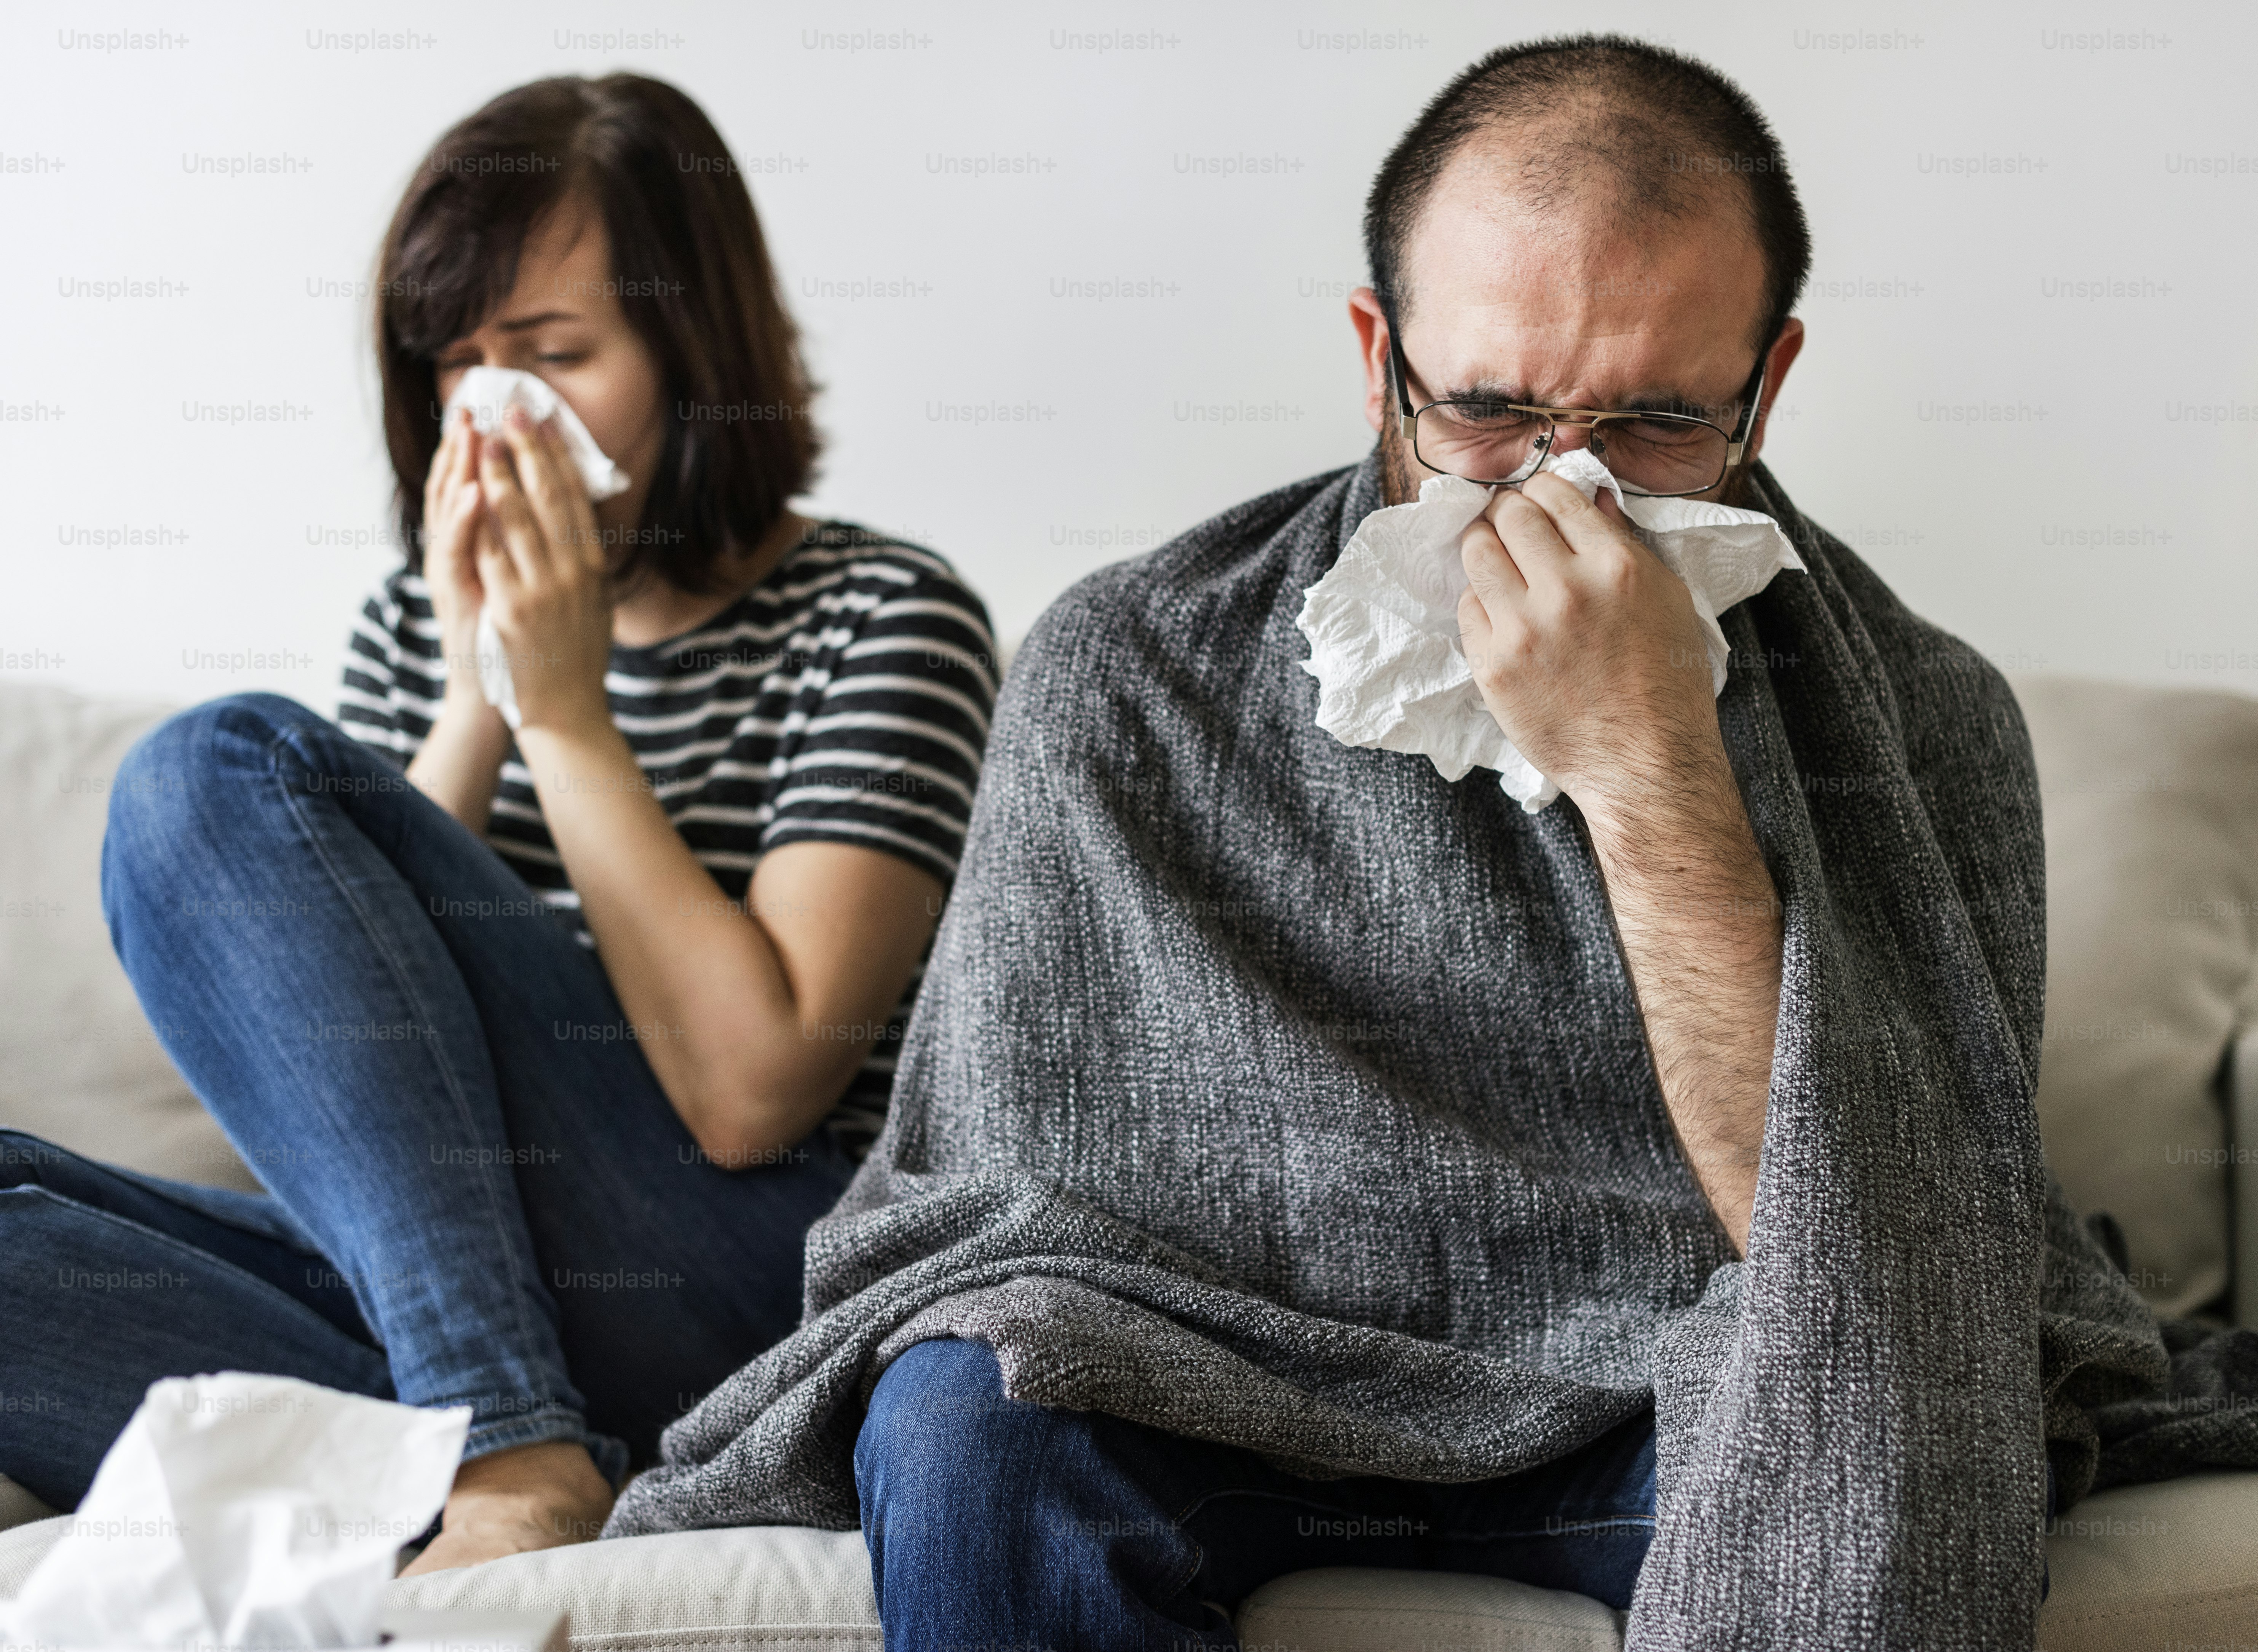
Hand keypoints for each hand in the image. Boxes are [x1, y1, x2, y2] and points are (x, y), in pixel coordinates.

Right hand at [420, 409, 491, 703]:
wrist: (503, 698)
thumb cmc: (515, 642)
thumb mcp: (517, 583)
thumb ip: (518, 545)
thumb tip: (541, 505)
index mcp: (473, 549)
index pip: (473, 487)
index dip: (478, 450)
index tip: (489, 412)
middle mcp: (456, 557)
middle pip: (457, 490)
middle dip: (464, 447)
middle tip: (470, 406)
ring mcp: (452, 575)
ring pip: (450, 513)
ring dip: (459, 470)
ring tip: (468, 432)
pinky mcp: (455, 598)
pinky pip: (457, 552)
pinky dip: (464, 520)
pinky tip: (474, 492)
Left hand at [475, 407, 613, 734]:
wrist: (568, 711)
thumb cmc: (577, 656)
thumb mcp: (593, 603)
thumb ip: (582, 561)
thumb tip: (575, 519)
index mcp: (593, 567)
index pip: (574, 498)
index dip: (558, 456)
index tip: (544, 420)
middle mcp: (573, 573)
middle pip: (548, 498)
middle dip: (527, 449)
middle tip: (512, 410)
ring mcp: (543, 589)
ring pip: (515, 519)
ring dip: (497, 473)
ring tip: (482, 438)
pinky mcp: (512, 608)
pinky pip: (490, 554)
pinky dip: (477, 520)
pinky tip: (467, 491)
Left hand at [1455, 472, 1725, 827]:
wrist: (1645, 763)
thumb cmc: (1666, 682)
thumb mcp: (1668, 598)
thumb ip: (1627, 543)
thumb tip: (1592, 497)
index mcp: (1616, 565)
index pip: (1554, 495)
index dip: (1540, 490)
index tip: (1537, 501)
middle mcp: (1566, 590)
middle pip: (1508, 516)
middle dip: (1506, 513)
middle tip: (1510, 526)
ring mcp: (1524, 629)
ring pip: (1476, 553)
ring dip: (1483, 547)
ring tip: (1497, 560)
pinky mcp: (1494, 666)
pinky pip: (1467, 608)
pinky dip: (1481, 602)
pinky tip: (1502, 613)